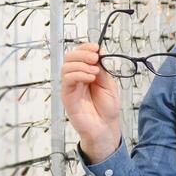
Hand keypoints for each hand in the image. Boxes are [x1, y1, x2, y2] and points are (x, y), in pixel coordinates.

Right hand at [61, 42, 121, 160]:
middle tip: (95, 58)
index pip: (80, 54)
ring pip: (66, 67)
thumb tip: (98, 53)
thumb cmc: (107, 109)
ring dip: (81, 64)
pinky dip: (78, 74)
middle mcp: (76, 78)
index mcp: (86, 73)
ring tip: (95, 72)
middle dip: (82, 53)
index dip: (86, 48)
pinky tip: (90, 78)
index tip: (97, 48)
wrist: (105, 128)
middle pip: (70, 57)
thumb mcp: (108, 85)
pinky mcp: (67, 96)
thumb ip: (102, 70)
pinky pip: (67, 80)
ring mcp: (70, 87)